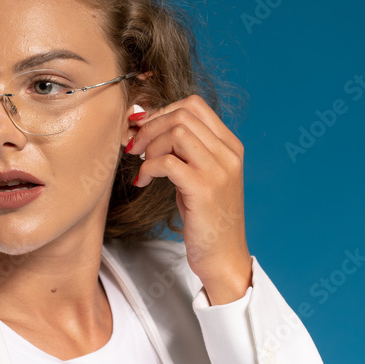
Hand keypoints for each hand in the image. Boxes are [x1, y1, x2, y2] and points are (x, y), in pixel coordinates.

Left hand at [126, 94, 251, 302]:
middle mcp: (228, 154)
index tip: (142, 128)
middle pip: (182, 114)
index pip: (195, 105)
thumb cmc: (207, 219)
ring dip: (149, 146)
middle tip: (134, 146)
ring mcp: (219, 170)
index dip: (162, 111)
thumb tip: (147, 125)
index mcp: (230, 146)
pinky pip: (167, 162)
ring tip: (142, 166)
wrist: (223, 257)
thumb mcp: (201, 177)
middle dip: (150, 127)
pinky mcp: (204, 189)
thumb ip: (185, 151)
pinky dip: (148, 168)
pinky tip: (143, 181)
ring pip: (176, 133)